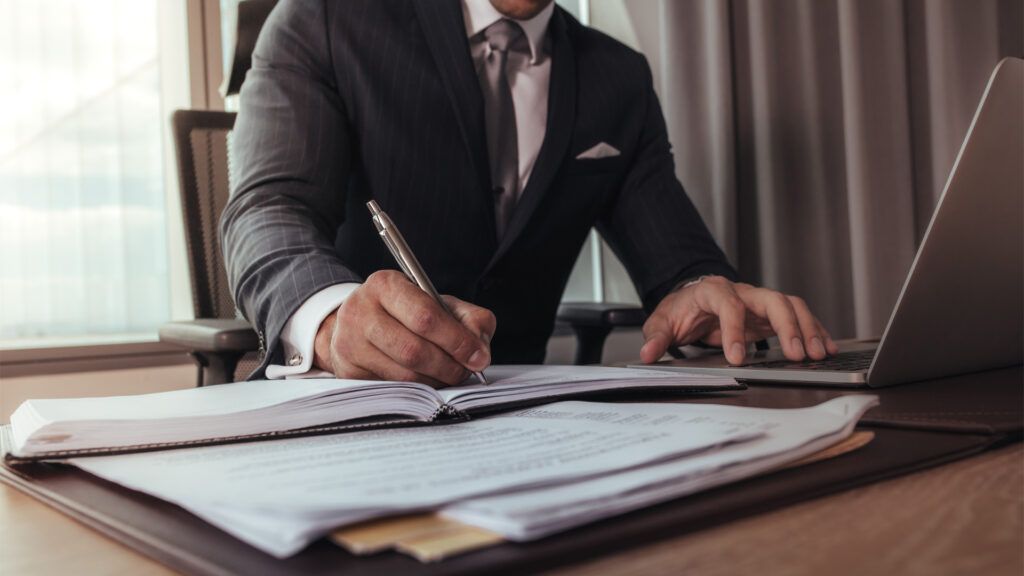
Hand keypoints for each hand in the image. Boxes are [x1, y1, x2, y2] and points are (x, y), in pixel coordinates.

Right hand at [313, 270, 495, 386]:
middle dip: (449, 366)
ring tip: (450, 375)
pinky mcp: (348, 371)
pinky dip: (419, 390)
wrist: (357, 322)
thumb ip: (468, 318)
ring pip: (404, 376)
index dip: (457, 340)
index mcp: (385, 285)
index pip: (425, 316)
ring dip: (436, 381)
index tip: (478, 356)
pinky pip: (393, 389)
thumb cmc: (404, 311)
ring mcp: (349, 344)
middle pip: (414, 350)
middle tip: (467, 371)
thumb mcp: (437, 302)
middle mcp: (360, 312)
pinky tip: (429, 380)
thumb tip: (480, 350)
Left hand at [639, 276, 838, 364]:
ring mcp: (759, 302)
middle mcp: (742, 292)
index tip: (736, 357)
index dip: (733, 330)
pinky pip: (798, 317)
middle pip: (772, 299)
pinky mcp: (770, 315)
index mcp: (713, 291)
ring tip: (818, 354)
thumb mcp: (662, 321)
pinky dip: (814, 331)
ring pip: (791, 306)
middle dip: (787, 326)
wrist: (691, 299)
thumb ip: (656, 337)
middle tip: (796, 355)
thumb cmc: (680, 310)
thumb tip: (648, 352)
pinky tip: (826, 348)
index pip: (728, 305)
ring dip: (807, 328)